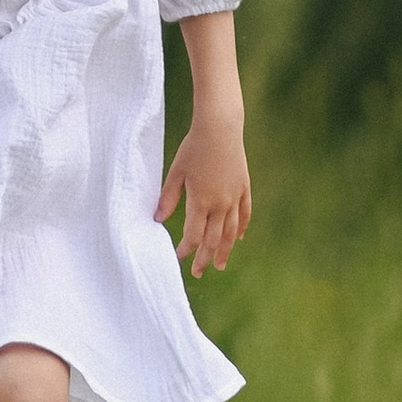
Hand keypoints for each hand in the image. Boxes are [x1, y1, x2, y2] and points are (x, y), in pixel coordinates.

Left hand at [158, 116, 251, 271]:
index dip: (186, 249)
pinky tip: (238, 238)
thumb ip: (168, 198)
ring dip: (225, 250)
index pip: (194, 236)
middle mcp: (220, 204)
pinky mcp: (244, 188)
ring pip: (231, 232)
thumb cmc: (193, 149)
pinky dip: (241, 228)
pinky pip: (244, 214)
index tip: (178, 256)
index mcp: (200, 201)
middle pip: (212, 240)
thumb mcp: (176, 173)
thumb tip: (157, 220)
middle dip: (204, 257)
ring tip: (220, 264)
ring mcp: (234, 197)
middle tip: (198, 272)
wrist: (220, 129)